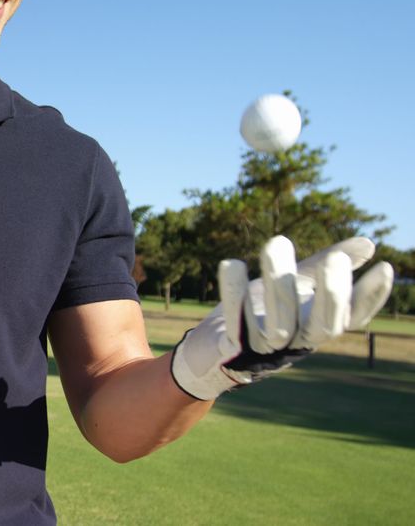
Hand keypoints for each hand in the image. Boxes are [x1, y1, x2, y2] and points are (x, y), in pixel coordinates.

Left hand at [171, 236, 393, 400]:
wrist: (209, 350)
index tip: (384, 268)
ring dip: (278, 284)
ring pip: (279, 324)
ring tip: (275, 243)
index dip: (370, 298)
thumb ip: (324, 265)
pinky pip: (234, 321)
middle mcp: (295, 342)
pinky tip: (232, 263)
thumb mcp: (294, 285)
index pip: (351, 318)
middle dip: (331, 294)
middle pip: (323, 326)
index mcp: (314, 327)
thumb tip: (369, 243)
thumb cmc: (257, 313)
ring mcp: (264, 350)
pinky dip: (233, 293)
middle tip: (333, 258)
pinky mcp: (232, 348)